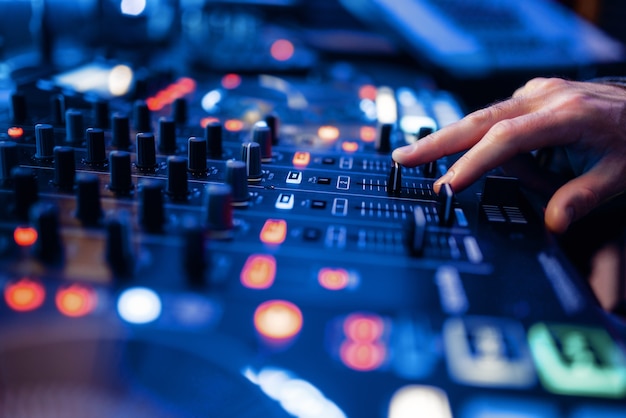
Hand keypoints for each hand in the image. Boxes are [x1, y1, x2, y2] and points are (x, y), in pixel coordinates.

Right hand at [392, 77, 625, 232]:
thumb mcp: (617, 175)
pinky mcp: (533, 94)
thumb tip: (552, 225)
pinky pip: (501, 120)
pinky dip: (493, 142)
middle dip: (437, 142)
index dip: (471, 163)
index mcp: (565, 115)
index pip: (504, 140)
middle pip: (477, 120)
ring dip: (470, 148)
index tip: (446, 186)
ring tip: (510, 174)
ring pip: (485, 120)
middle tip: (403, 158)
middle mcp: (545, 96)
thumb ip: (580, 200)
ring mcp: (537, 92)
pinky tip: (512, 159)